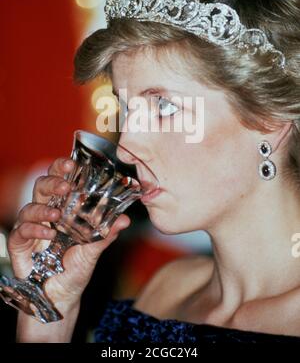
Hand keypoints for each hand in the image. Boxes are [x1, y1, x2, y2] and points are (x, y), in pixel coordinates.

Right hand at [8, 157, 130, 310]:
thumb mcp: (94, 249)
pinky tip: (47, 234)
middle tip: (66, 184)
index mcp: (63, 209)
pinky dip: (34, 230)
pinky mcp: (20, 245)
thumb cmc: (76, 268)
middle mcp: (46, 214)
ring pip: (29, 207)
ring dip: (42, 208)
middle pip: (42, 187)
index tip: (71, 162)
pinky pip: (21, 231)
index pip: (60, 181)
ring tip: (56, 215)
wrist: (61, 296)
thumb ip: (106, 233)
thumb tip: (125, 219)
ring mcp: (32, 228)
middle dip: (52, 181)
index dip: (62, 168)